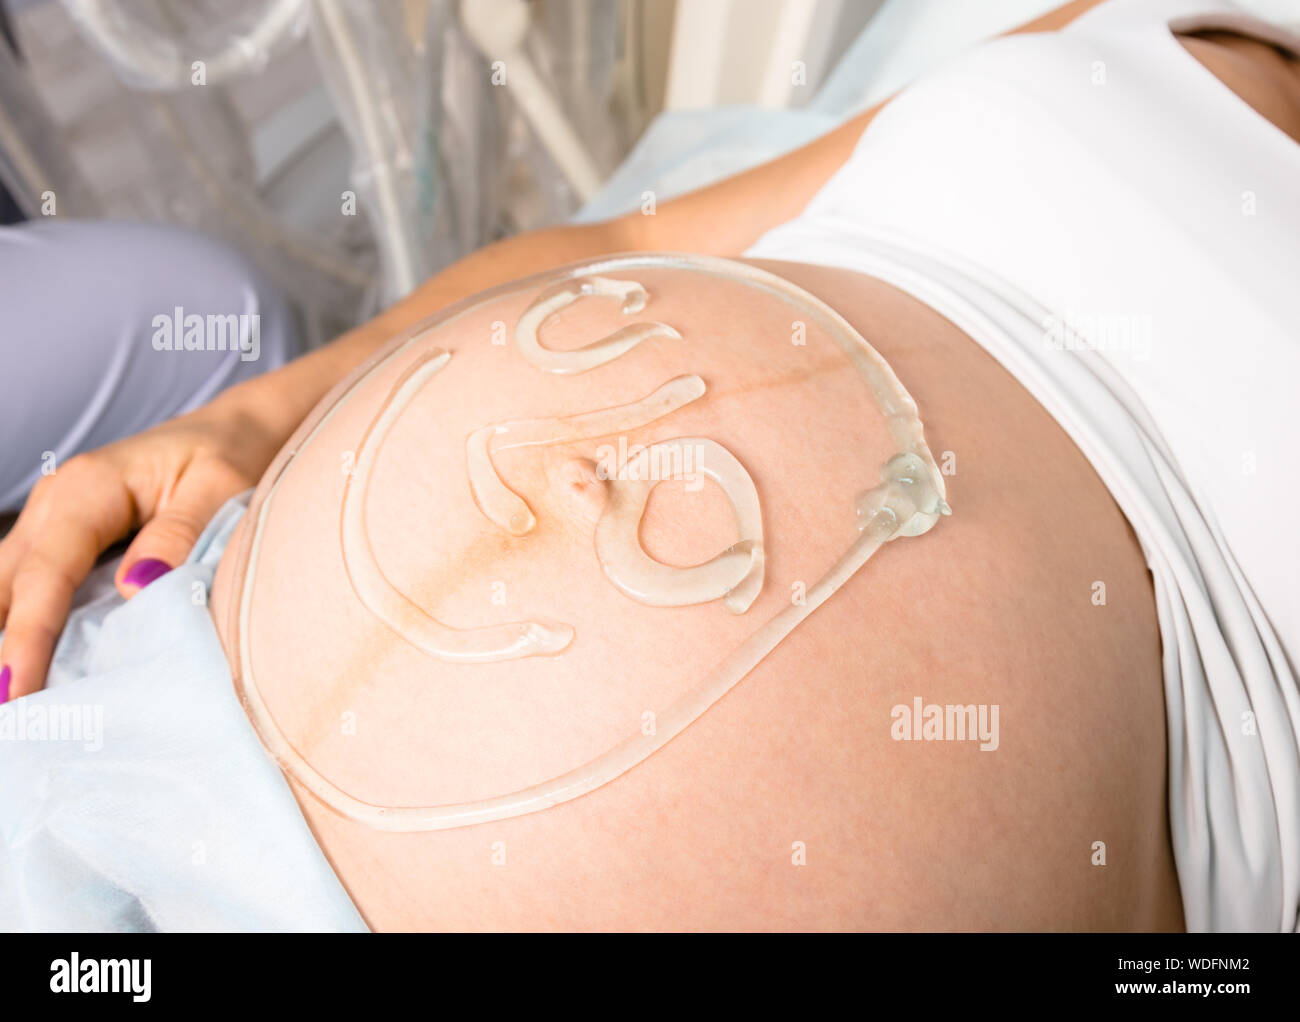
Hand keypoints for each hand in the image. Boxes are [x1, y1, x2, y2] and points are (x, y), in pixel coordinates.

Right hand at [0, 395, 282, 700]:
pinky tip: (21, 666)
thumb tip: (135, 589)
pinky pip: (28, 587)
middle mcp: (55, 504)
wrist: (239, 430)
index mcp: (87, 490)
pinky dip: (18, 625)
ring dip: (2, 637)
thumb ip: (179, 535)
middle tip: (3, 709)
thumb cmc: (230, 455)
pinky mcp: (64, 540)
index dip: (27, 638)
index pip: (45, 575)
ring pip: (4, 587)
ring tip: (6, 695)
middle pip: (6, 586)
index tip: (15, 691)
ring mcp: (52, 521)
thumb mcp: (219, 486)